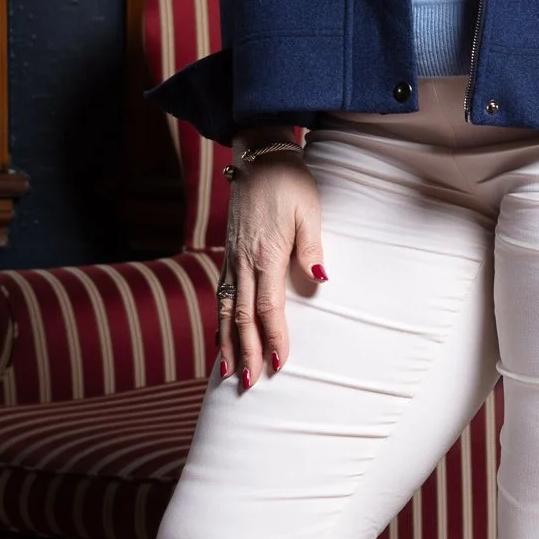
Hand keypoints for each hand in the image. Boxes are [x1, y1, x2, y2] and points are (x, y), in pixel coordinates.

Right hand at [218, 137, 324, 386]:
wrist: (260, 155)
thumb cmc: (290, 183)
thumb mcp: (310, 211)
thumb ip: (311, 248)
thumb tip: (320, 280)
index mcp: (266, 253)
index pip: (268, 306)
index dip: (274, 337)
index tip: (280, 363)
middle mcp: (243, 260)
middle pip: (241, 315)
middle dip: (247, 351)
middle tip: (251, 383)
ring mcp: (232, 257)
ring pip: (224, 307)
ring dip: (227, 341)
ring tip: (228, 371)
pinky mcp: (228, 252)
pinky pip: (220, 292)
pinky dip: (219, 318)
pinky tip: (221, 335)